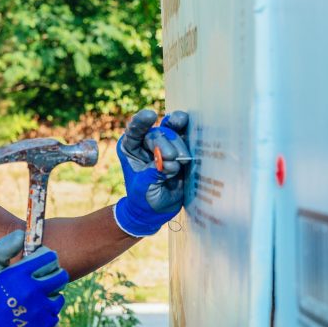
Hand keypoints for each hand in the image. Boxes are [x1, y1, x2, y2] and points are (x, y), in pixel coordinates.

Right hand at [0, 230, 68, 326]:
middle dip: (52, 276)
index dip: (46, 259)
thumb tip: (21, 234)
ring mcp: (42, 312)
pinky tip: (30, 319)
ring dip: (49, 298)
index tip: (40, 263)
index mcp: (20, 275)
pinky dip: (45, 318)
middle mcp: (34, 292)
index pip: (50, 257)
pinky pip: (55, 317)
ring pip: (59, 297)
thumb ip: (3, 249)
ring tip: (30, 303)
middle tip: (40, 282)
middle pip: (61, 276)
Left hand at [114, 108, 191, 236]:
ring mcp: (165, 145)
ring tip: (180, 162)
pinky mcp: (181, 150)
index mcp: (130, 147)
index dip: (142, 121)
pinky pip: (187, 139)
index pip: (134, 130)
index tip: (151, 116)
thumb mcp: (143, 188)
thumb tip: (170, 164)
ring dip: (179, 143)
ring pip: (173, 132)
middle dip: (165, 142)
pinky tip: (196, 140)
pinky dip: (191, 140)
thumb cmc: (143, 198)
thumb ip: (153, 174)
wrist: (156, 210)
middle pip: (157, 132)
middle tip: (171, 157)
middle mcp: (147, 143)